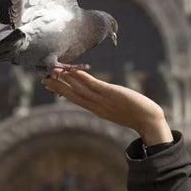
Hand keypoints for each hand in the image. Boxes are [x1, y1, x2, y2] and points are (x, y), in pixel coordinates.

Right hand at [42, 69, 172, 145]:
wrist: (148, 120)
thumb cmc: (134, 113)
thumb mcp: (114, 107)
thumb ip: (103, 101)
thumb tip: (98, 93)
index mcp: (95, 108)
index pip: (74, 98)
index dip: (60, 91)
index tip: (48, 84)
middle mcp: (96, 106)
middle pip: (72, 95)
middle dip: (57, 86)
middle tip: (42, 78)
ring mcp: (103, 100)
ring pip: (80, 89)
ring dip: (66, 80)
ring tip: (54, 72)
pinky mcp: (111, 94)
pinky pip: (94, 85)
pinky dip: (83, 78)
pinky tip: (74, 71)